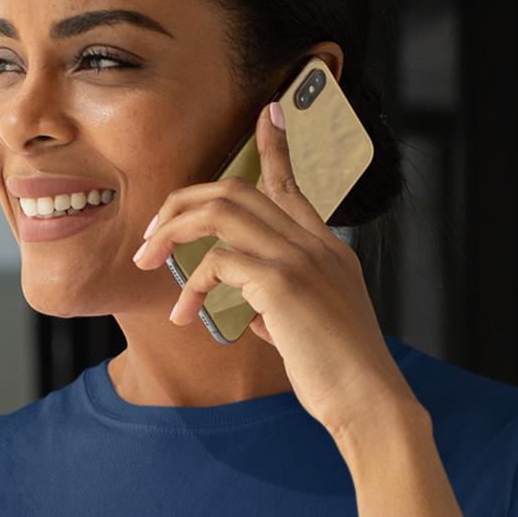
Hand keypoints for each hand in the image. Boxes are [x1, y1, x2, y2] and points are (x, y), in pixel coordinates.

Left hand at [135, 102, 414, 439]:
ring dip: (173, 230)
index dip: (276, 147)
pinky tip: (185, 315)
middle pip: (239, 189)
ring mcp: (300, 260)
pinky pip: (217, 263)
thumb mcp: (310, 334)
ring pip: (221, 211)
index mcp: (328, 252)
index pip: (294, 186)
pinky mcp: (281, 285)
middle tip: (152, 232)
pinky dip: (191, 284)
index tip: (268, 113)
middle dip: (184, 201)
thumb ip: (280, 312)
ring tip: (147, 258)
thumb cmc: (342, 378)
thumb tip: (251, 314)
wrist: (369, 402)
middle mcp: (316, 246)